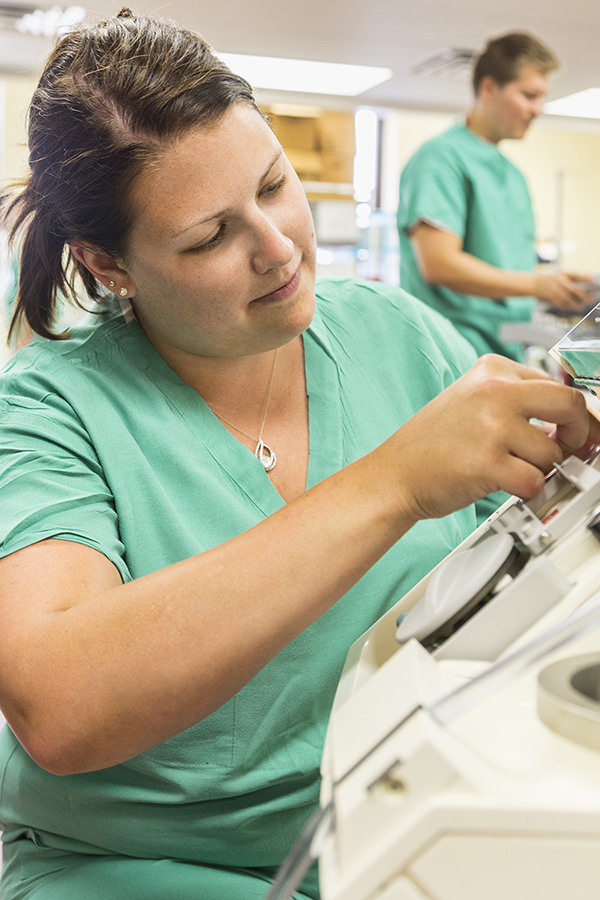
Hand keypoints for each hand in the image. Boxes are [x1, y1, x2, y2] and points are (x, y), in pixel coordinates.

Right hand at [386, 354, 597, 521]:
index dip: (572, 415)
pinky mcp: (487, 462)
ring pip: (552, 452)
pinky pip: (535, 481)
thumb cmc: (432, 444)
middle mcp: (494, 392)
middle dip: (577, 434)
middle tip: (568, 448)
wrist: (394, 474)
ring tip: (509, 468)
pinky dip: (526, 491)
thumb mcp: (473, 402)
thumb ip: (517, 400)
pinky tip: (503, 484)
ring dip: (538, 468)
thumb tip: (570, 418)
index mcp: (492, 370)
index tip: (574, 431)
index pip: (557, 385)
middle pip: (570, 406)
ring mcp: (491, 426)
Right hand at [533, 271, 592, 310]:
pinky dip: (566, 306)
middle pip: (574, 289)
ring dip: (575, 303)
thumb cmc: (549, 278)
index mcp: (563, 273)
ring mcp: (554, 289)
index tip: (593, 281)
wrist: (533, 283)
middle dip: (583, 295)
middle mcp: (559, 281)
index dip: (585, 277)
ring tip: (581, 306)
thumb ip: (570, 278)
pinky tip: (571, 308)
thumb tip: (584, 284)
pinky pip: (560, 303)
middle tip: (590, 300)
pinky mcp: (550, 296)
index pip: (576, 275)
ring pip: (568, 298)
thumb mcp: (559, 274)